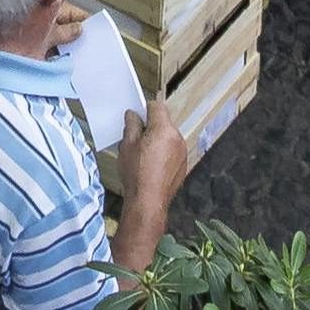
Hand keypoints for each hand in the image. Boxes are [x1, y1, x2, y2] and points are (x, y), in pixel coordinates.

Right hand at [118, 105, 192, 223]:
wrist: (148, 202)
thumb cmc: (137, 175)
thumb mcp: (127, 145)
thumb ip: (131, 125)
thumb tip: (133, 116)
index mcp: (164, 130)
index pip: (157, 107)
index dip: (145, 109)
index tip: (136, 115)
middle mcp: (177, 139)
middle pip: (164, 123)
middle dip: (150, 127)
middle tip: (135, 138)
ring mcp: (182, 153)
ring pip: (168, 138)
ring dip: (158, 140)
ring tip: (142, 155)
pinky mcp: (182, 166)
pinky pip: (173, 152)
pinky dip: (164, 154)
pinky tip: (151, 166)